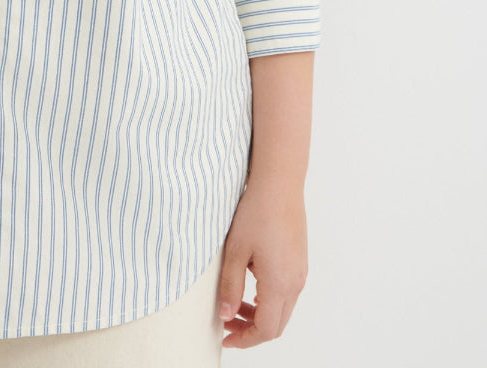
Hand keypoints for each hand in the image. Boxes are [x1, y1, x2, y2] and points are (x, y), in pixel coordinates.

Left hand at [217, 177, 307, 348]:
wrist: (279, 184)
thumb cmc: (256, 213)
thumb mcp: (235, 250)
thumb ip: (230, 286)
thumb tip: (225, 315)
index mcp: (279, 285)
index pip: (266, 330)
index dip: (245, 339)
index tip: (225, 337)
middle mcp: (295, 283)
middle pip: (276, 325)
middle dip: (250, 330)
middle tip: (226, 323)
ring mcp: (300, 273)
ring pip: (282, 309)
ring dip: (259, 315)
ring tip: (233, 304)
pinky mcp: (299, 262)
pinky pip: (286, 293)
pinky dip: (268, 300)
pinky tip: (249, 286)